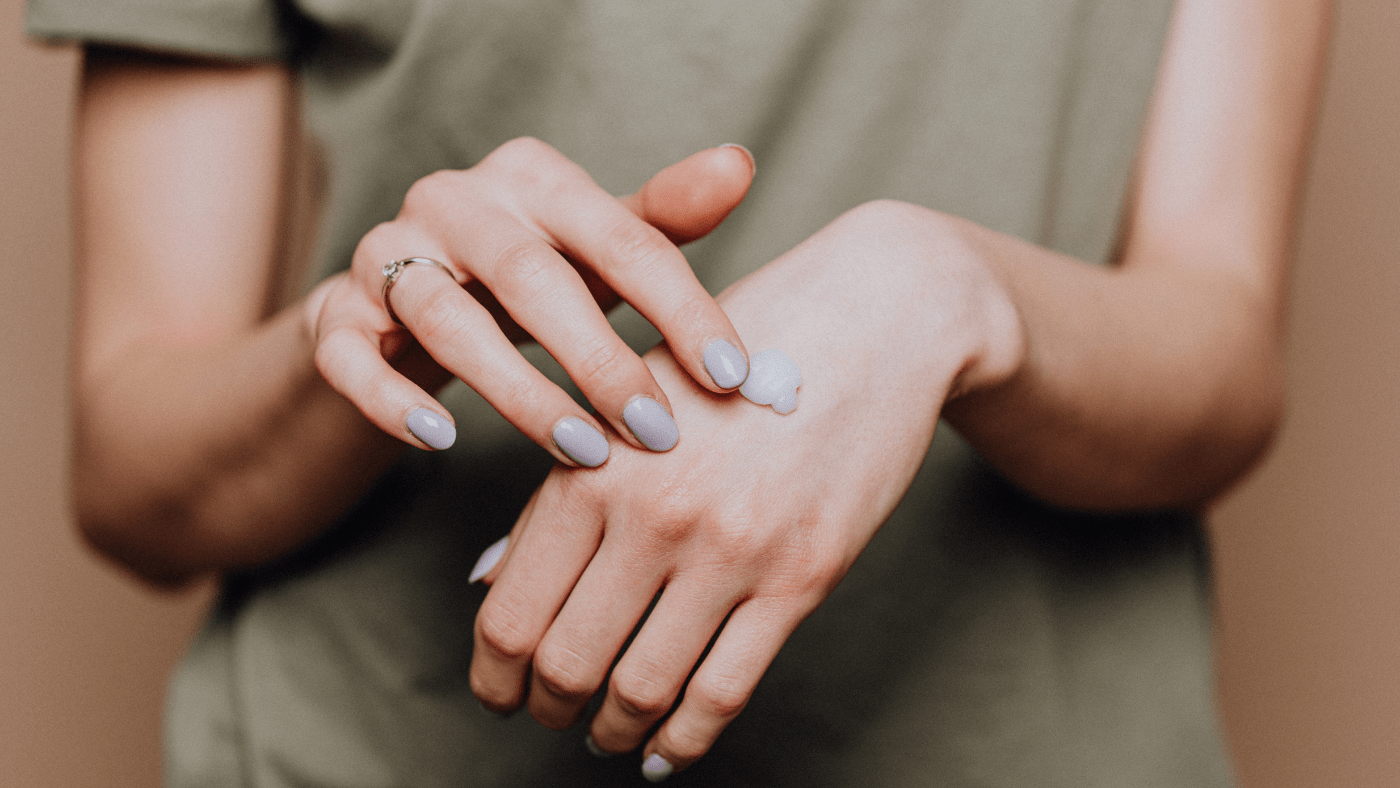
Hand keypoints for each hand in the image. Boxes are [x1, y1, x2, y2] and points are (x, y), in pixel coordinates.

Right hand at [304, 138, 756, 463]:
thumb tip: (738, 165)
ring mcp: (385, 254)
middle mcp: (453, 200)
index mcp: (531, 176)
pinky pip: (351, 356)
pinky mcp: (334, 313)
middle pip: (531, 276)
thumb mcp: (594, 246)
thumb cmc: (524, 276)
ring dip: (518, 391)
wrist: (400, 303)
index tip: (732, 378)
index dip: (681, 308)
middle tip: (658, 430)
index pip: (622, 238)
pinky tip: (442, 440)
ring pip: (445, 318)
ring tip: (581, 450)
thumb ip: (661, 217)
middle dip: (600, 360)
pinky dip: (393, 400)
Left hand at [468, 201, 1025, 776]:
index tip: (500, 693)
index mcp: (593, 465)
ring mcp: (731, 549)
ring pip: (642, 688)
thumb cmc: (741, 349)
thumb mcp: (633, 399)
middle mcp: (653, 512)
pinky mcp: (802, 576)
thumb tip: (490, 583)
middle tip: (552, 716)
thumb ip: (559, 493)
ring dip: (612, 730)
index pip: (511, 612)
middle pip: (566, 662)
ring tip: (607, 733)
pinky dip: (685, 741)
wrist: (875, 316)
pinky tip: (668, 751)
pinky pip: (725, 692)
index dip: (493, 675)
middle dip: (547, 708)